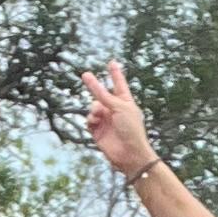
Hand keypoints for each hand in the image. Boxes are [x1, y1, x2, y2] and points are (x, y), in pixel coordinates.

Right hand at [79, 58, 152, 176]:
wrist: (129, 154)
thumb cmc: (131, 129)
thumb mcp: (120, 107)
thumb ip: (105, 96)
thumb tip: (93, 85)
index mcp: (125, 102)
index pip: (119, 84)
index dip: (115, 73)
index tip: (111, 62)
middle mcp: (115, 110)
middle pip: (101, 94)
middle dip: (94, 86)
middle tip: (85, 75)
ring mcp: (106, 121)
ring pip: (93, 107)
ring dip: (94, 109)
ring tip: (98, 114)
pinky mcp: (98, 132)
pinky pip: (89, 120)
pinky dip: (90, 119)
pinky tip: (95, 122)